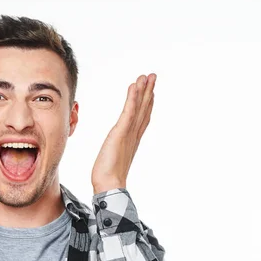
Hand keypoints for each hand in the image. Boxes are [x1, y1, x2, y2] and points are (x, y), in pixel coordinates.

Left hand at [91, 74, 155, 193]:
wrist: (109, 185)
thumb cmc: (107, 177)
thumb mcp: (112, 159)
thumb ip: (116, 153)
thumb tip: (114, 153)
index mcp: (132, 141)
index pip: (142, 118)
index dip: (147, 104)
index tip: (151, 92)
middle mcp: (133, 135)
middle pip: (144, 109)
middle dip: (149, 92)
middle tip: (153, 76)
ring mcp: (129, 133)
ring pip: (139, 107)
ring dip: (143, 90)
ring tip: (148, 76)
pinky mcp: (121, 133)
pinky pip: (128, 111)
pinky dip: (132, 98)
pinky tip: (134, 86)